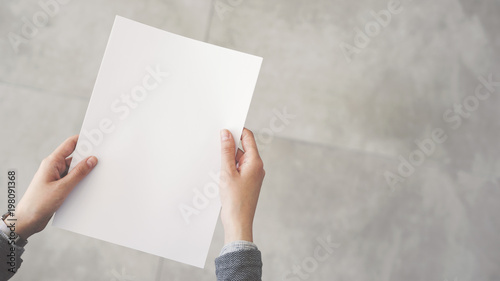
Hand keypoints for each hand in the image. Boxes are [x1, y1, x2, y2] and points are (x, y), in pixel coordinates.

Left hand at [9, 135, 97, 239]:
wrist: (27, 221)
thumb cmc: (39, 203)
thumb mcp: (63, 187)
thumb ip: (79, 173)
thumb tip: (92, 160)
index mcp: (52, 162)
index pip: (70, 144)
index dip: (83, 140)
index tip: (97, 139)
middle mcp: (54, 167)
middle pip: (74, 157)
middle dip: (87, 158)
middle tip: (102, 159)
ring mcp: (56, 177)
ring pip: (74, 170)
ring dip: (84, 172)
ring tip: (97, 175)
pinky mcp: (58, 186)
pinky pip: (72, 180)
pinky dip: (80, 181)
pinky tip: (88, 186)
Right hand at [219, 128, 264, 243]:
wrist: (238, 222)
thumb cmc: (235, 200)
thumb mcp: (227, 172)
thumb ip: (226, 151)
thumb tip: (226, 134)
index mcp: (255, 162)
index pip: (248, 138)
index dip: (237, 131)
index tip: (225, 128)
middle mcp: (257, 167)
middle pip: (243, 149)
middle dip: (230, 147)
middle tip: (216, 147)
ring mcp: (253, 176)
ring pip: (239, 160)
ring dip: (228, 160)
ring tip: (219, 167)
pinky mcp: (247, 183)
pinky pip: (238, 169)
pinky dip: (230, 169)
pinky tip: (221, 174)